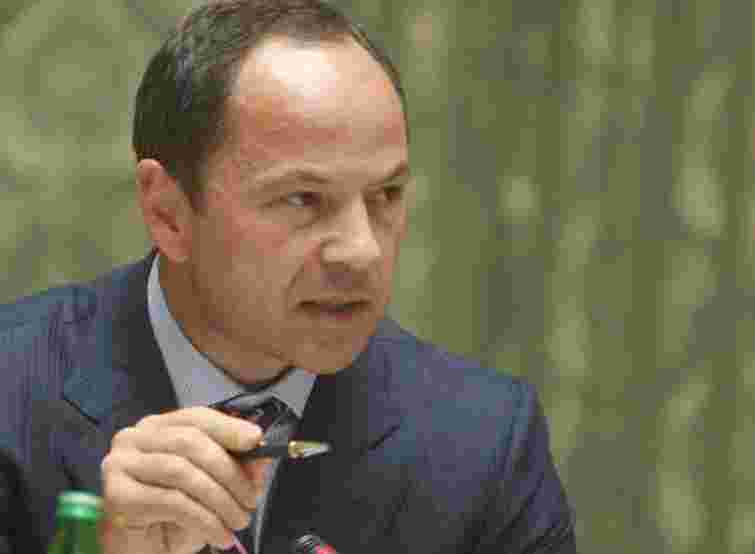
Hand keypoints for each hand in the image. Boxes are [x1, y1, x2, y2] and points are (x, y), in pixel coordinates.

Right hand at [100, 407, 271, 553]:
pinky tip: (220, 534)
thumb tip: (261, 456)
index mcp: (156, 428)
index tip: (257, 440)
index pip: (195, 418)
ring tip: (239, 521)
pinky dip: (205, 520)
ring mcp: (120, 465)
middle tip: (251, 499)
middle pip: (191, 442)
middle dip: (230, 472)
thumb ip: (236, 467)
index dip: (228, 427)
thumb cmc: (174, 518)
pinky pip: (173, 502)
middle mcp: (133, 439)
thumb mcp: (213, 489)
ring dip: (220, 499)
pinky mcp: (118, 496)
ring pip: (183, 472)